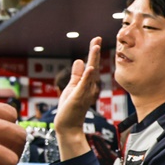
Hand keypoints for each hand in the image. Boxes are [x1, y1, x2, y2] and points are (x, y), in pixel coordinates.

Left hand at [55, 37, 100, 160]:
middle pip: (93, 66)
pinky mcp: (80, 97)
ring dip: (93, 60)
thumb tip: (80, 60)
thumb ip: (77, 75)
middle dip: (94, 52)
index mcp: (88, 84)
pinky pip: (84, 85)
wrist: (67, 125)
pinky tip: (89, 67)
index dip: (93, 53)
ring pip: (91, 73)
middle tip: (96, 38)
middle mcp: (90, 87)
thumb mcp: (72, 87)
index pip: (91, 65)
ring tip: (95, 47)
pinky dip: (87, 76)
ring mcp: (86, 92)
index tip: (95, 40)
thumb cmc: (70, 108)